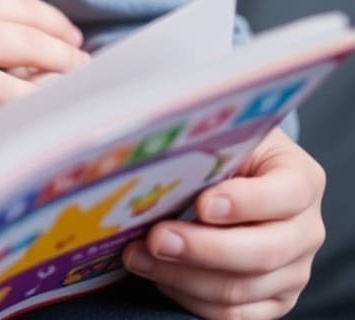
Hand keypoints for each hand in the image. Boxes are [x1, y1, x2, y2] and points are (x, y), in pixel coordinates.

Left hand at [124, 128, 325, 319]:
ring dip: (181, 276)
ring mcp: (294, 270)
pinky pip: (232, 315)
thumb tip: (149, 165)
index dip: (245, 202)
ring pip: (241, 289)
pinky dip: (189, 298)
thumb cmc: (224, 157)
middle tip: (156, 238)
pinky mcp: (274, 300)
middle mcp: (306, 230)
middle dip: (202, 249)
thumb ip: (202, 151)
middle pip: (264, 252)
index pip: (286, 194)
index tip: (202, 204)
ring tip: (138, 256)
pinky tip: (159, 275)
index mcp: (301, 180)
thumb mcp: (223, 142)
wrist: (237, 181)